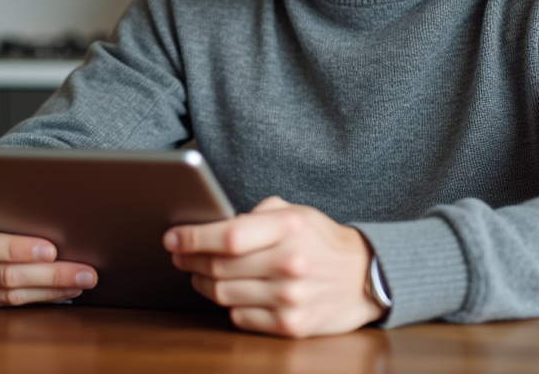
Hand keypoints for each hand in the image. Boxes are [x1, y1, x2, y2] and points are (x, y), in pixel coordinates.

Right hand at [0, 206, 97, 306]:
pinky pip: (7, 305)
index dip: (15, 248)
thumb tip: (55, 220)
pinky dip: (38, 297)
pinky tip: (61, 291)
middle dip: (50, 274)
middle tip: (86, 273)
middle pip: (2, 275)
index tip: (51, 249)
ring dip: (50, 289)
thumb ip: (3, 211)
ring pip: (8, 295)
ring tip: (81, 282)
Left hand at [164, 196, 384, 337]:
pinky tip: (230, 292)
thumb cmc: (322, 241)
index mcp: (290, 229)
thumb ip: (256, 215)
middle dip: (191, 259)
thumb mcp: (296, 213)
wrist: (365, 277)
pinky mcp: (290, 325)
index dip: (193, 238)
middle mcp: (290, 263)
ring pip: (224, 293)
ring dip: (203, 283)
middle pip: (219, 266)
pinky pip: (240, 317)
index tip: (173, 238)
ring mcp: (290, 298)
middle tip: (179, 254)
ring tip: (199, 273)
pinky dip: (228, 305)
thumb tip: (212, 225)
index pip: (227, 236)